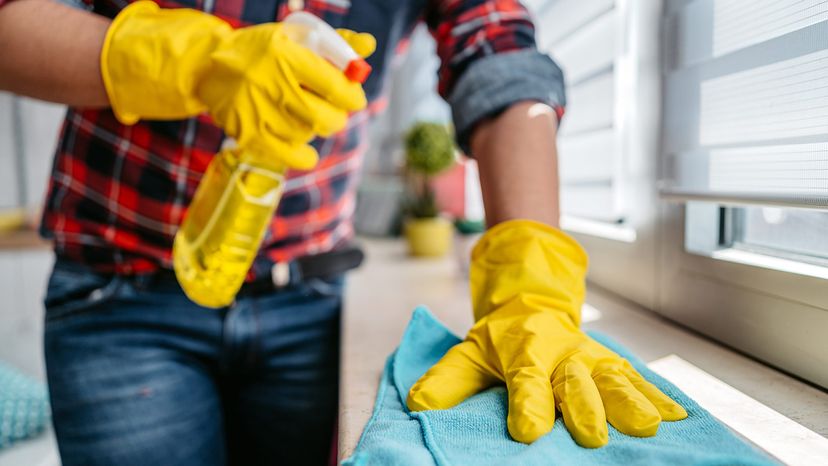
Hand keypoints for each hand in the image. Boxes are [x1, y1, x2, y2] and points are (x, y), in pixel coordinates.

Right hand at [100, 1, 371, 168]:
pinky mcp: (249, 133)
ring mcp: (259, 112)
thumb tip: (369, 44)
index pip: (335, 85)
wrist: (209, 67)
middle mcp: (271, 84)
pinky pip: (290, 155)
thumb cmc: (262, 51)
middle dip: (338, 118)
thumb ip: (335, 42)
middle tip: (334, 113)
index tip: (354, 99)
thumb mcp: (295, 38)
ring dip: (315, 129)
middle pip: (325, 117)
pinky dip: (304, 155)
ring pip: (309, 134)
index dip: (352, 97)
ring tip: (306, 117)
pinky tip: (305, 148)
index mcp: (286, 55)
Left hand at [407, 220, 686, 446]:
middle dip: (585, 406)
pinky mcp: (611, 362)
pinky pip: (636, 377)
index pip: (525, 380)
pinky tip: (678, 415)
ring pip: (612, 379)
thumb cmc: (501, 337)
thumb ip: (448, 380)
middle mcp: (562, 355)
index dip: (527, 404)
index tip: (529, 430)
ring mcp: (591, 359)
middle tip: (594, 434)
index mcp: (525, 351)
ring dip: (630, 401)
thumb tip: (419, 406)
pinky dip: (657, 394)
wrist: (533, 300)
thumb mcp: (470, 352)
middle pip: (575, 382)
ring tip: (649, 425)